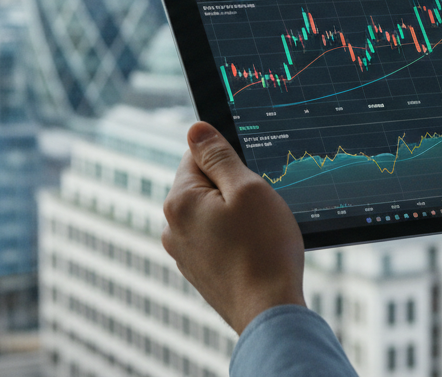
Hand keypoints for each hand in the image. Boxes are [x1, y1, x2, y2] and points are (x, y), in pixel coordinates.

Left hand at [162, 121, 305, 333]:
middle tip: (259, 209)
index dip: (230, 160)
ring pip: (211, 213)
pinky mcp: (198, 271)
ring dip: (234, 216)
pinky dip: (234, 240)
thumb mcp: (247, 189)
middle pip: (203, 185)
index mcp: (179, 201)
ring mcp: (182, 252)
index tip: (250, 179)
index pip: (197, 155)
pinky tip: (253, 252)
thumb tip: (195, 129)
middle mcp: (171, 227)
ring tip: (258, 235)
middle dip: (232, 189)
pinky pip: (214, 239)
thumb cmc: (264, 250)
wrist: (269, 313)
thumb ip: (218, 155)